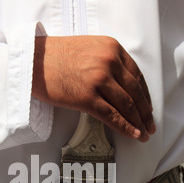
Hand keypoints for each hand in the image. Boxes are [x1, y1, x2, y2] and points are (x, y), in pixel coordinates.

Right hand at [32, 36, 155, 141]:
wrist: (33, 60)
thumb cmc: (56, 55)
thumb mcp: (89, 48)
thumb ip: (107, 60)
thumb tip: (121, 84)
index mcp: (112, 48)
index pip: (137, 76)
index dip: (145, 95)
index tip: (148, 107)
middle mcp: (109, 62)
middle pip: (135, 92)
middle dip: (146, 112)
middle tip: (151, 124)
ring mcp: (99, 80)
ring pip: (127, 106)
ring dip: (139, 122)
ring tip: (144, 133)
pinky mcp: (87, 97)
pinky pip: (112, 116)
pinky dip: (126, 127)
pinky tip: (134, 135)